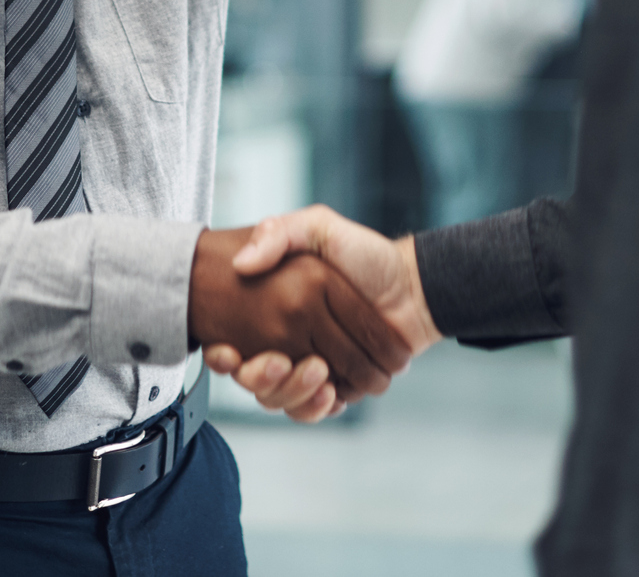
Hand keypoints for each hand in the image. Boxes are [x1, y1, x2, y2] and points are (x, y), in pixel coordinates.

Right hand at [186, 227, 412, 401]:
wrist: (412, 287)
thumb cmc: (367, 255)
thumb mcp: (319, 227)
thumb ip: (280, 233)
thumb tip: (242, 263)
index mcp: (275, 310)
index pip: (235, 344)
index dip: (226, 357)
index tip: (229, 353)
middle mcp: (286, 341)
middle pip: (256, 379)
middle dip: (262, 378)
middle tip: (279, 363)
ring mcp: (309, 366)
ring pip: (282, 400)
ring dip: (294, 393)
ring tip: (319, 374)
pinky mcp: (335, 387)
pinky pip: (313, 410)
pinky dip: (318, 408)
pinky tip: (330, 393)